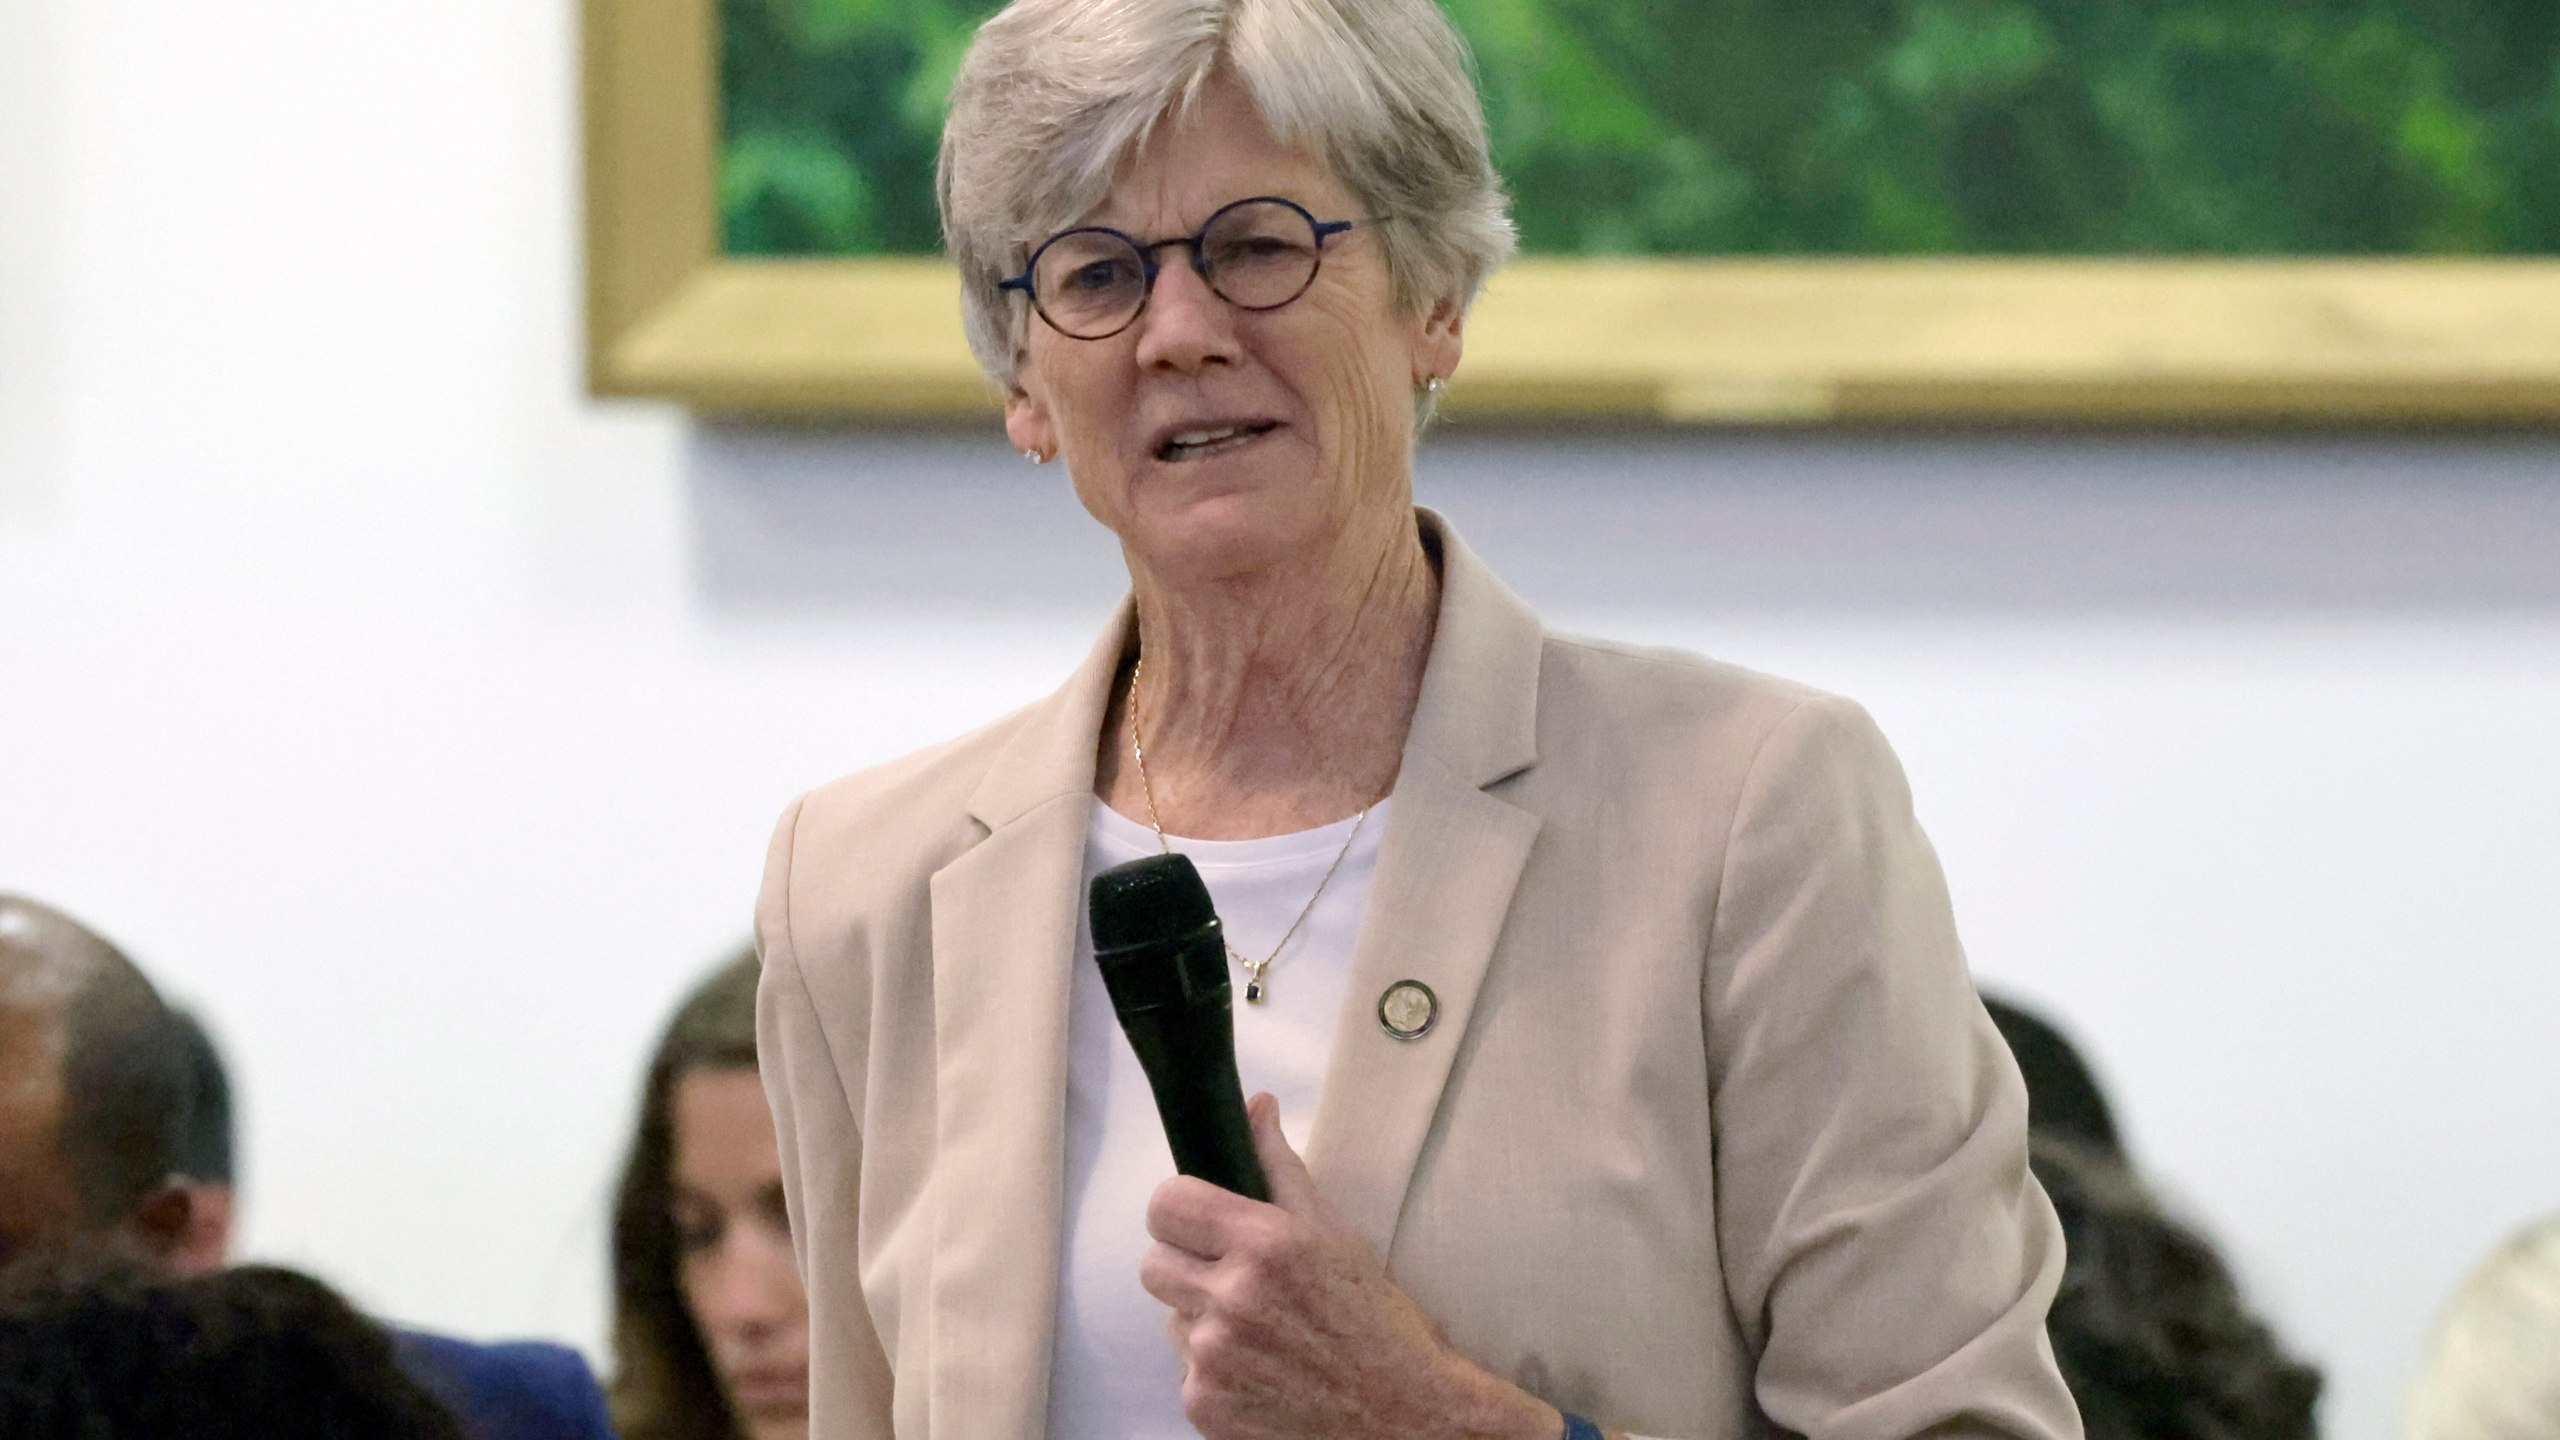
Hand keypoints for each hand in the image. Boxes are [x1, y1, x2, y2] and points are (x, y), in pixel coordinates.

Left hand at [1139, 1093, 1561, 1439]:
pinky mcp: (1205, 1404)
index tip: (1199, 1222)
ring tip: (1260, 1332)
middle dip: (1186, 1266)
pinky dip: (1213, 1371)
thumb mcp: (1335, 1233)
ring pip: (1172, 1319)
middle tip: (1231, 1278)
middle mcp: (1232, 1297)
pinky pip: (1185, 1370)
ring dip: (1202, 1321)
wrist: (1403, 1416)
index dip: (1179, 1211)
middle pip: (1153, 1263)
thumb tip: (1256, 1107)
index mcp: (1265, 1242)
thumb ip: (1281, 1167)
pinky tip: (1260, 1371)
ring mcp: (1213, 1356)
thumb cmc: (1378, 1322)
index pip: (1166, 1205)